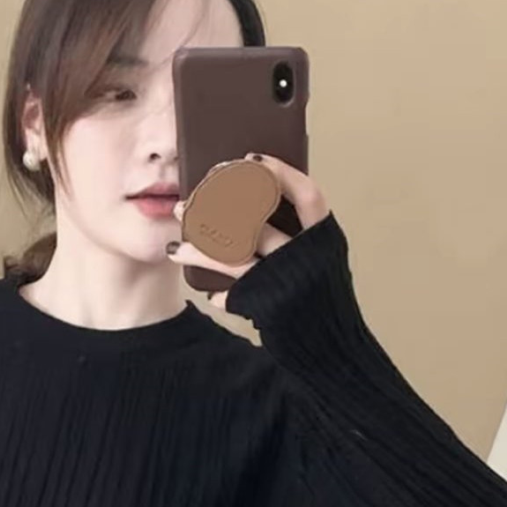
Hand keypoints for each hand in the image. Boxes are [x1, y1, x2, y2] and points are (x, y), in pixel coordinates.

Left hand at [167, 153, 330, 309]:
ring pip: (235, 256)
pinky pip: (234, 295)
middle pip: (258, 221)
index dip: (280, 173)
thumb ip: (300, 235)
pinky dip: (220, 294)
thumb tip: (260, 205)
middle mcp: (305, 257)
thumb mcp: (321, 260)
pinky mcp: (267, 307)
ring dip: (201, 249)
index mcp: (324, 239)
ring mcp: (284, 281)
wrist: (331, 346)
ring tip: (174, 247)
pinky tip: (209, 292)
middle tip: (189, 201)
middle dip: (218, 207)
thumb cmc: (322, 298)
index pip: (306, 194)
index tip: (251, 160)